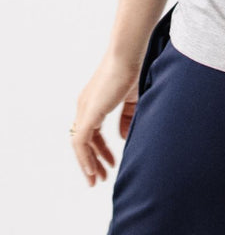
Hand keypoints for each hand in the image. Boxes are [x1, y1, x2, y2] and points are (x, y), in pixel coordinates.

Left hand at [70, 52, 140, 186]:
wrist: (129, 55)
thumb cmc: (134, 69)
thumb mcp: (132, 99)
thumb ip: (127, 118)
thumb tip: (123, 136)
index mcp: (95, 102)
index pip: (92, 132)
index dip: (100, 150)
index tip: (110, 163)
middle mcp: (85, 106)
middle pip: (84, 141)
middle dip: (92, 160)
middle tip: (100, 177)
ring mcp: (85, 110)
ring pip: (80, 144)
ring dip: (88, 163)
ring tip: (97, 179)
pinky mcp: (89, 113)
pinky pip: (81, 142)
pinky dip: (85, 157)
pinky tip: (92, 170)